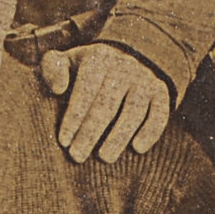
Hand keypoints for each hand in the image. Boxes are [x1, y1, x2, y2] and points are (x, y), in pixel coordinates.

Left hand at [39, 44, 171, 162]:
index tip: (64, 141)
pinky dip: (150, 131)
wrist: (130, 55)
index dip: (75, 116)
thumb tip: (58, 88)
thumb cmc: (89, 70)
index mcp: (99, 57)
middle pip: (107, 103)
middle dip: (90, 132)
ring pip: (133, 110)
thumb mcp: (69, 61)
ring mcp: (145, 79)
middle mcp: (124, 65)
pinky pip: (159, 113)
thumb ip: (53, 68)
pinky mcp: (161, 91)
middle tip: (77, 156)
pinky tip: (138, 149)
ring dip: (119, 136)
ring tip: (104, 158)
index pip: (86, 88)